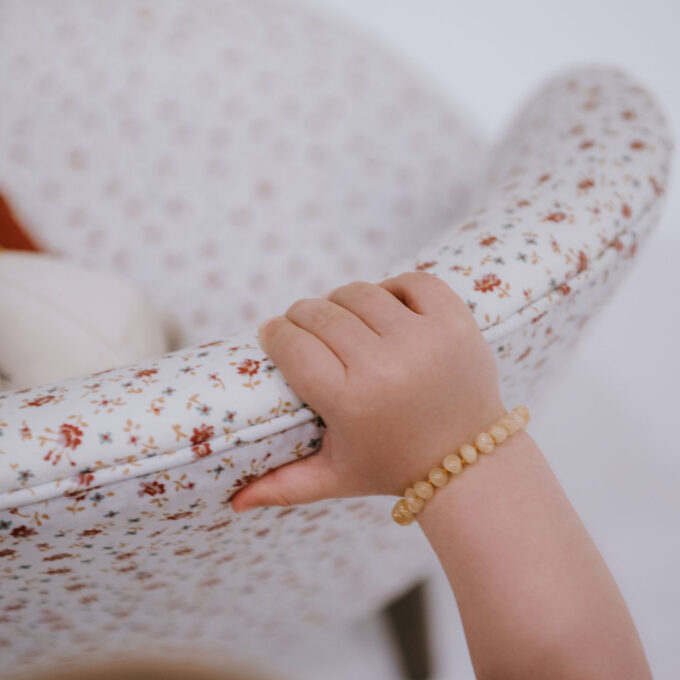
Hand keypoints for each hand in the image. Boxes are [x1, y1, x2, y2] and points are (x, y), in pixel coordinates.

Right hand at [230, 272, 505, 510]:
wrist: (471, 461)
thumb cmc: (394, 467)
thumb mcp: (336, 478)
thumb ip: (283, 486)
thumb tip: (233, 503)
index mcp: (351, 402)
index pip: (293, 345)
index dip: (276, 333)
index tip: (274, 333)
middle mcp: (386, 366)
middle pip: (322, 313)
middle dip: (302, 315)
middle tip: (304, 326)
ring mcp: (424, 339)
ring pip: (361, 292)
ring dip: (343, 300)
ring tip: (343, 318)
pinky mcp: (456, 321)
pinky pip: (412, 282)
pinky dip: (394, 288)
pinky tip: (386, 308)